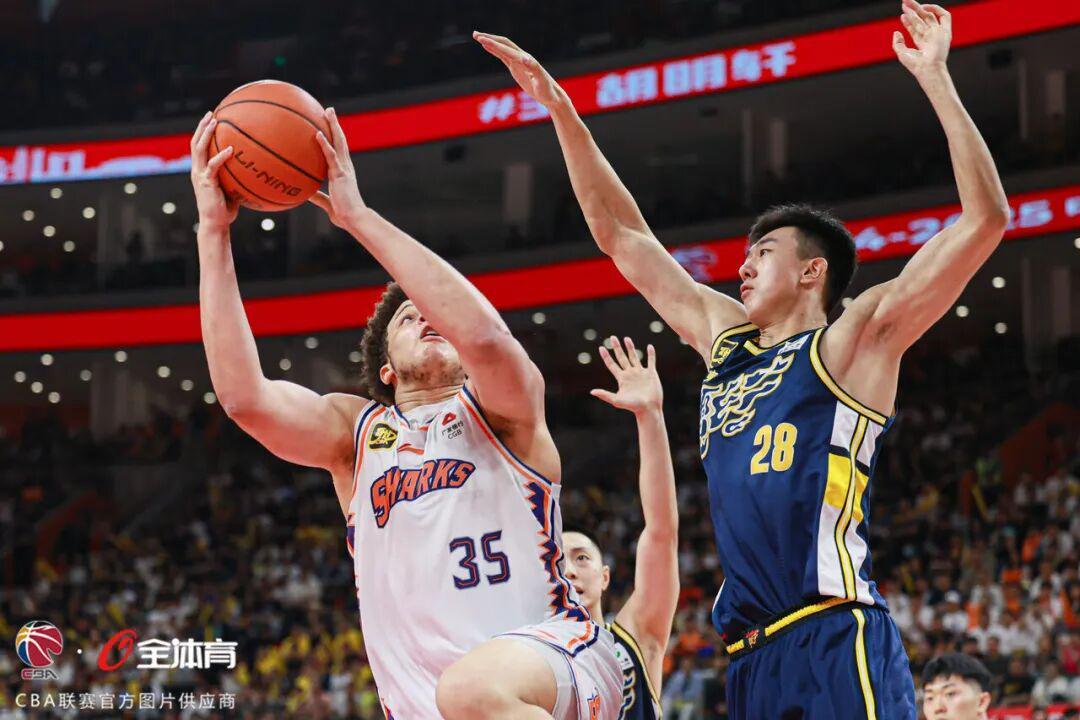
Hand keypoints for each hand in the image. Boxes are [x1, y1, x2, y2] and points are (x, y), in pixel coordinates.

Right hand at [190, 111, 237, 228]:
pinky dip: (221, 156)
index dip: (203, 133)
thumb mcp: (232, 190)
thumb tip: (253, 169)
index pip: (199, 147)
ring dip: (206, 134)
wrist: (215, 223)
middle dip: (202, 127)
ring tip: (214, 121)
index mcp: (201, 170)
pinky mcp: (206, 182)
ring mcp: (199, 175)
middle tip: (211, 113)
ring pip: (199, 149)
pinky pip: (213, 166)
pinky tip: (231, 149)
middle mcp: (197, 170)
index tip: (211, 119)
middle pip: (195, 142)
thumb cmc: (225, 210)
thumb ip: (236, 177)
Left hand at [310, 107, 365, 229]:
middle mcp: (346, 166)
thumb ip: (318, 197)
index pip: (339, 150)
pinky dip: (324, 144)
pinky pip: (331, 156)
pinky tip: (317, 133)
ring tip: (328, 112)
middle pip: (340, 140)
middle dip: (335, 124)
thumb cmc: (344, 214)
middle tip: (329, 110)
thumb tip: (306, 194)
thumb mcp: (328, 204)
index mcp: (343, 171)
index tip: (329, 125)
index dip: (334, 136)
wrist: (354, 219)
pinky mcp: (340, 174)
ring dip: (333, 126)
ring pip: (339, 142)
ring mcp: (344, 168)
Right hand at [473, 32, 562, 108]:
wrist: (552, 95)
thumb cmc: (547, 90)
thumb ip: (534, 68)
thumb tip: (525, 57)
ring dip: (490, 42)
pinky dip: (495, 50)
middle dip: (490, 38)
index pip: (507, 50)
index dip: (494, 45)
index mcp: (525, 60)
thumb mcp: (541, 81)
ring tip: (477, 37)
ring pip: (502, 48)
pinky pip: (503, 56)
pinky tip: (487, 47)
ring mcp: (518, 62)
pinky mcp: (516, 67)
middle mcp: (521, 57)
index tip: (481, 40)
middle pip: (503, 44)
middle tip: (475, 34)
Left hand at [590, 336, 662, 415]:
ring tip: (626, 338)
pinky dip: (651, 354)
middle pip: (622, 357)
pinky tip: (649, 347)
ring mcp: (641, 373)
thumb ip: (605, 395)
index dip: (606, 356)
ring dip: (630, 348)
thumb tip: (592, 391)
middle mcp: (630, 374)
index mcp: (622, 378)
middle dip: (617, 347)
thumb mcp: (617, 400)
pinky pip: (651, 361)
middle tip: (612, 337)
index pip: (612, 364)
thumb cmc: (633, 406)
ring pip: (634, 357)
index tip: (601, 347)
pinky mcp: (651, 374)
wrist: (649, 409)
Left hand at [893, 0, 950, 77]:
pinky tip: (924, 7)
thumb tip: (896, 32)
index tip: (902, 15)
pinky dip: (936, 9)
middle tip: (903, 2)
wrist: (927, 68)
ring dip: (916, 9)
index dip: (908, 22)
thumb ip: (897, 43)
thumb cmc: (915, 65)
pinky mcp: (945, 31)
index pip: (915, 29)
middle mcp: (931, 37)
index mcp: (923, 44)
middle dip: (912, 11)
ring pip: (928, 17)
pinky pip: (945, 16)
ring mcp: (938, 34)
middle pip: (921, 20)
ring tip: (906, 3)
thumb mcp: (902, 53)